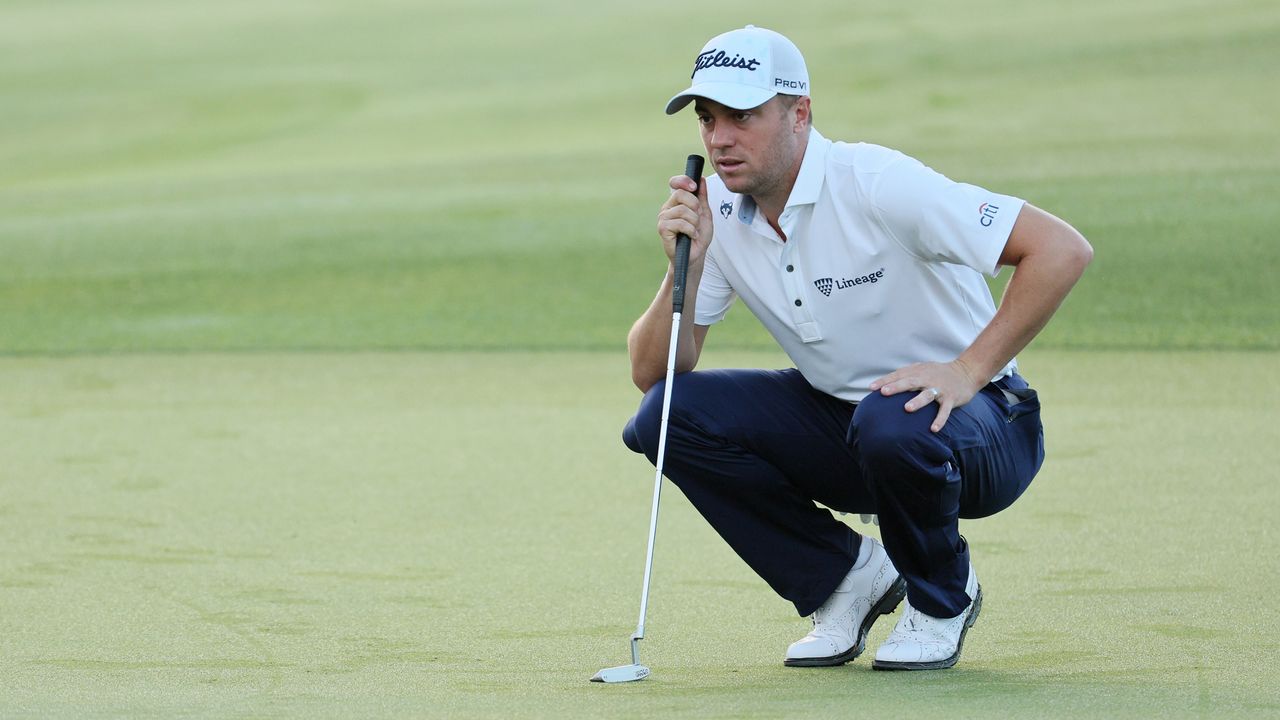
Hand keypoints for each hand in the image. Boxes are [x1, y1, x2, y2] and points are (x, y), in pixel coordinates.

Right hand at [656, 174, 712, 266]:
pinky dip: (690, 230)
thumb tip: (701, 179)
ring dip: (694, 222)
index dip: (683, 181)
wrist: (695, 255)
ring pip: (682, 210)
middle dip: (695, 206)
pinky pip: (680, 223)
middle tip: (697, 219)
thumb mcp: (704, 213)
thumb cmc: (698, 236)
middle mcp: (667, 208)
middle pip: (681, 194)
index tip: (694, 187)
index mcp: (676, 202)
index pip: (675, 183)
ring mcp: (663, 218)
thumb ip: (702, 197)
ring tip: (694, 231)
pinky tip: (691, 236)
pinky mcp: (662, 229)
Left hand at [869, 360, 983, 432]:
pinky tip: (933, 429)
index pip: (899, 375)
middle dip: (897, 387)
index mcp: (918, 371)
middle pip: (910, 382)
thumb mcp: (922, 369)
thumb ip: (905, 375)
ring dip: (917, 401)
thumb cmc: (938, 373)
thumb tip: (883, 384)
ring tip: (907, 408)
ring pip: (927, 395)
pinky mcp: (951, 398)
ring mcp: (940, 388)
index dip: (885, 380)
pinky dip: (940, 419)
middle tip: (884, 392)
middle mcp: (928, 378)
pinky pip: (945, 410)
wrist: (967, 372)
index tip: (871, 388)